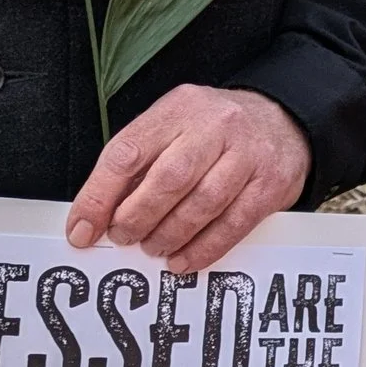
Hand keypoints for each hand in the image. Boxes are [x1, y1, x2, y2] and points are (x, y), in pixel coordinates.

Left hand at [67, 86, 310, 274]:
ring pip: (203, 203)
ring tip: (154, 247)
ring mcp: (248, 153)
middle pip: (169, 178)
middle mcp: (216, 124)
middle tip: (123, 238)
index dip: (99, 195)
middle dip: (138, 217)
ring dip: (170, 235)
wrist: (283, 119)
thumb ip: (138, 163)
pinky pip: (233, 224)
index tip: (83, 229)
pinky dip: (204, 248)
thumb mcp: (173, 126)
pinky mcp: (272, 183)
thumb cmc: (214, 131)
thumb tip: (95, 216)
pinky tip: (184, 259)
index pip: (129, 151)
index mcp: (180, 107)